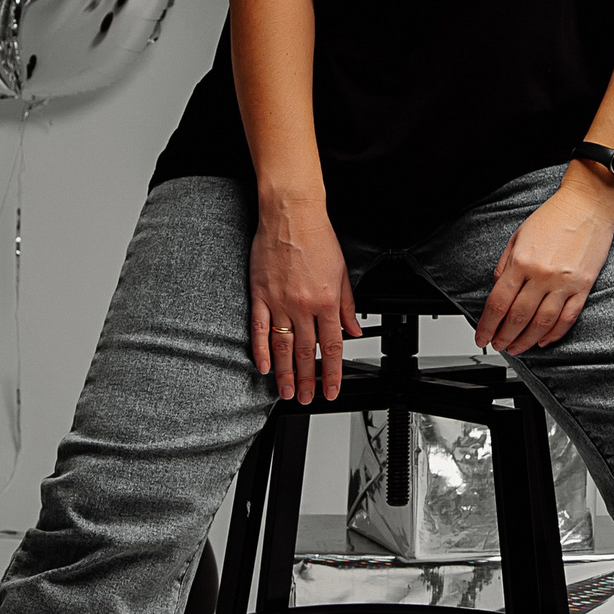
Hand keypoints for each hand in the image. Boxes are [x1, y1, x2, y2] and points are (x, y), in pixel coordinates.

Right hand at [250, 189, 360, 402]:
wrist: (292, 215)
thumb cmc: (316, 237)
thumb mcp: (342, 272)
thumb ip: (348, 305)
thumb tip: (354, 330)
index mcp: (327, 301)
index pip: (332, 347)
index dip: (332, 373)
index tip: (331, 389)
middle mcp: (303, 305)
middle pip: (306, 352)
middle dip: (307, 380)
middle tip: (307, 398)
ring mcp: (279, 302)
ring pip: (283, 346)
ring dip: (285, 373)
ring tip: (286, 391)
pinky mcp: (260, 295)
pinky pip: (260, 328)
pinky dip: (261, 349)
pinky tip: (263, 365)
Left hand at [475, 164, 613, 354]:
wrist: (587, 205)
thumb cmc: (554, 217)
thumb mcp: (518, 236)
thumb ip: (505, 264)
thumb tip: (496, 288)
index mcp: (521, 262)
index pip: (498, 303)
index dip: (487, 325)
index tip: (481, 336)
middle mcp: (542, 275)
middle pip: (517, 318)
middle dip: (503, 337)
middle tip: (498, 345)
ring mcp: (564, 283)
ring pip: (541, 323)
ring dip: (525, 340)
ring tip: (516, 348)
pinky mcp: (583, 287)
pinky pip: (567, 318)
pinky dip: (554, 334)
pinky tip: (543, 340)